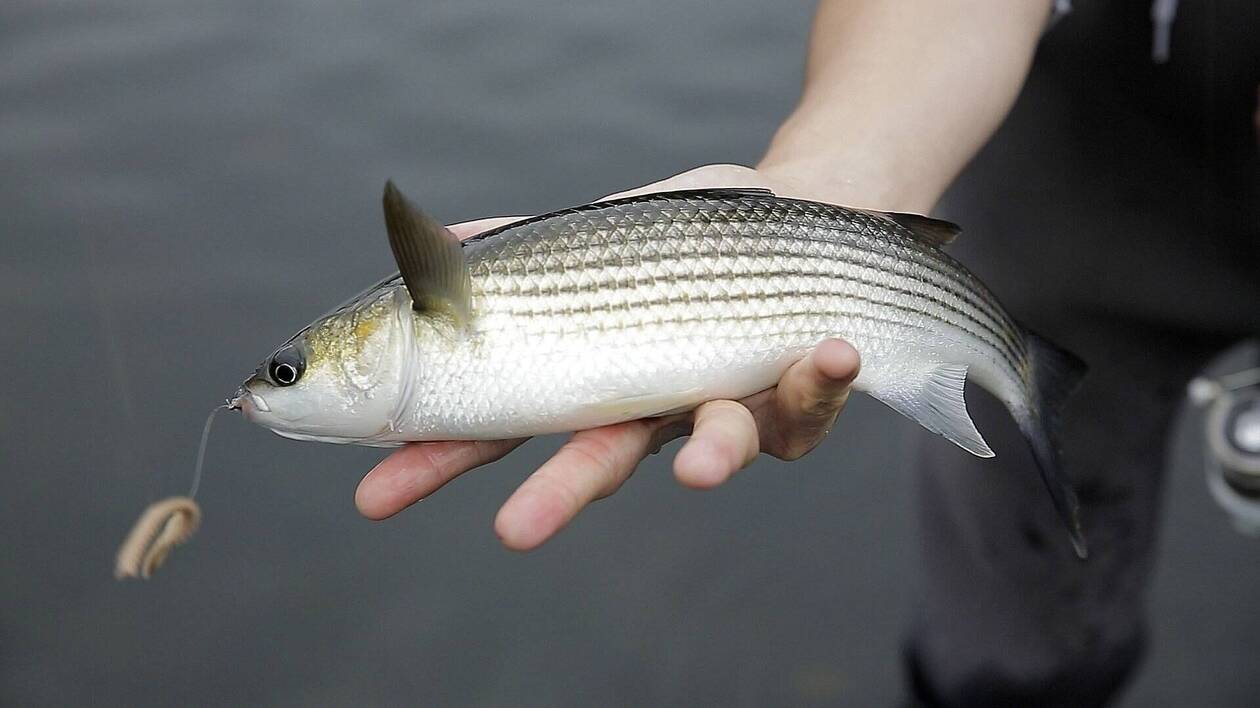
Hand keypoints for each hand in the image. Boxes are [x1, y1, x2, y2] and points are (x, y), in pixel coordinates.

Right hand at [355, 164, 860, 549]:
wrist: (797, 225)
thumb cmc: (684, 239)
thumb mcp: (597, 230)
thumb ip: (522, 245)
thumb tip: (431, 236)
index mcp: (590, 378)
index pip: (503, 424)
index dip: (439, 457)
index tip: (375, 493)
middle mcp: (649, 409)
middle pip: (595, 460)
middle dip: (555, 496)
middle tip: (512, 532)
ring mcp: (723, 411)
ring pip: (712, 446)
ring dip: (707, 457)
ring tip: (698, 469)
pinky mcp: (796, 404)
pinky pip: (807, 404)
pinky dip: (817, 382)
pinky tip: (830, 351)